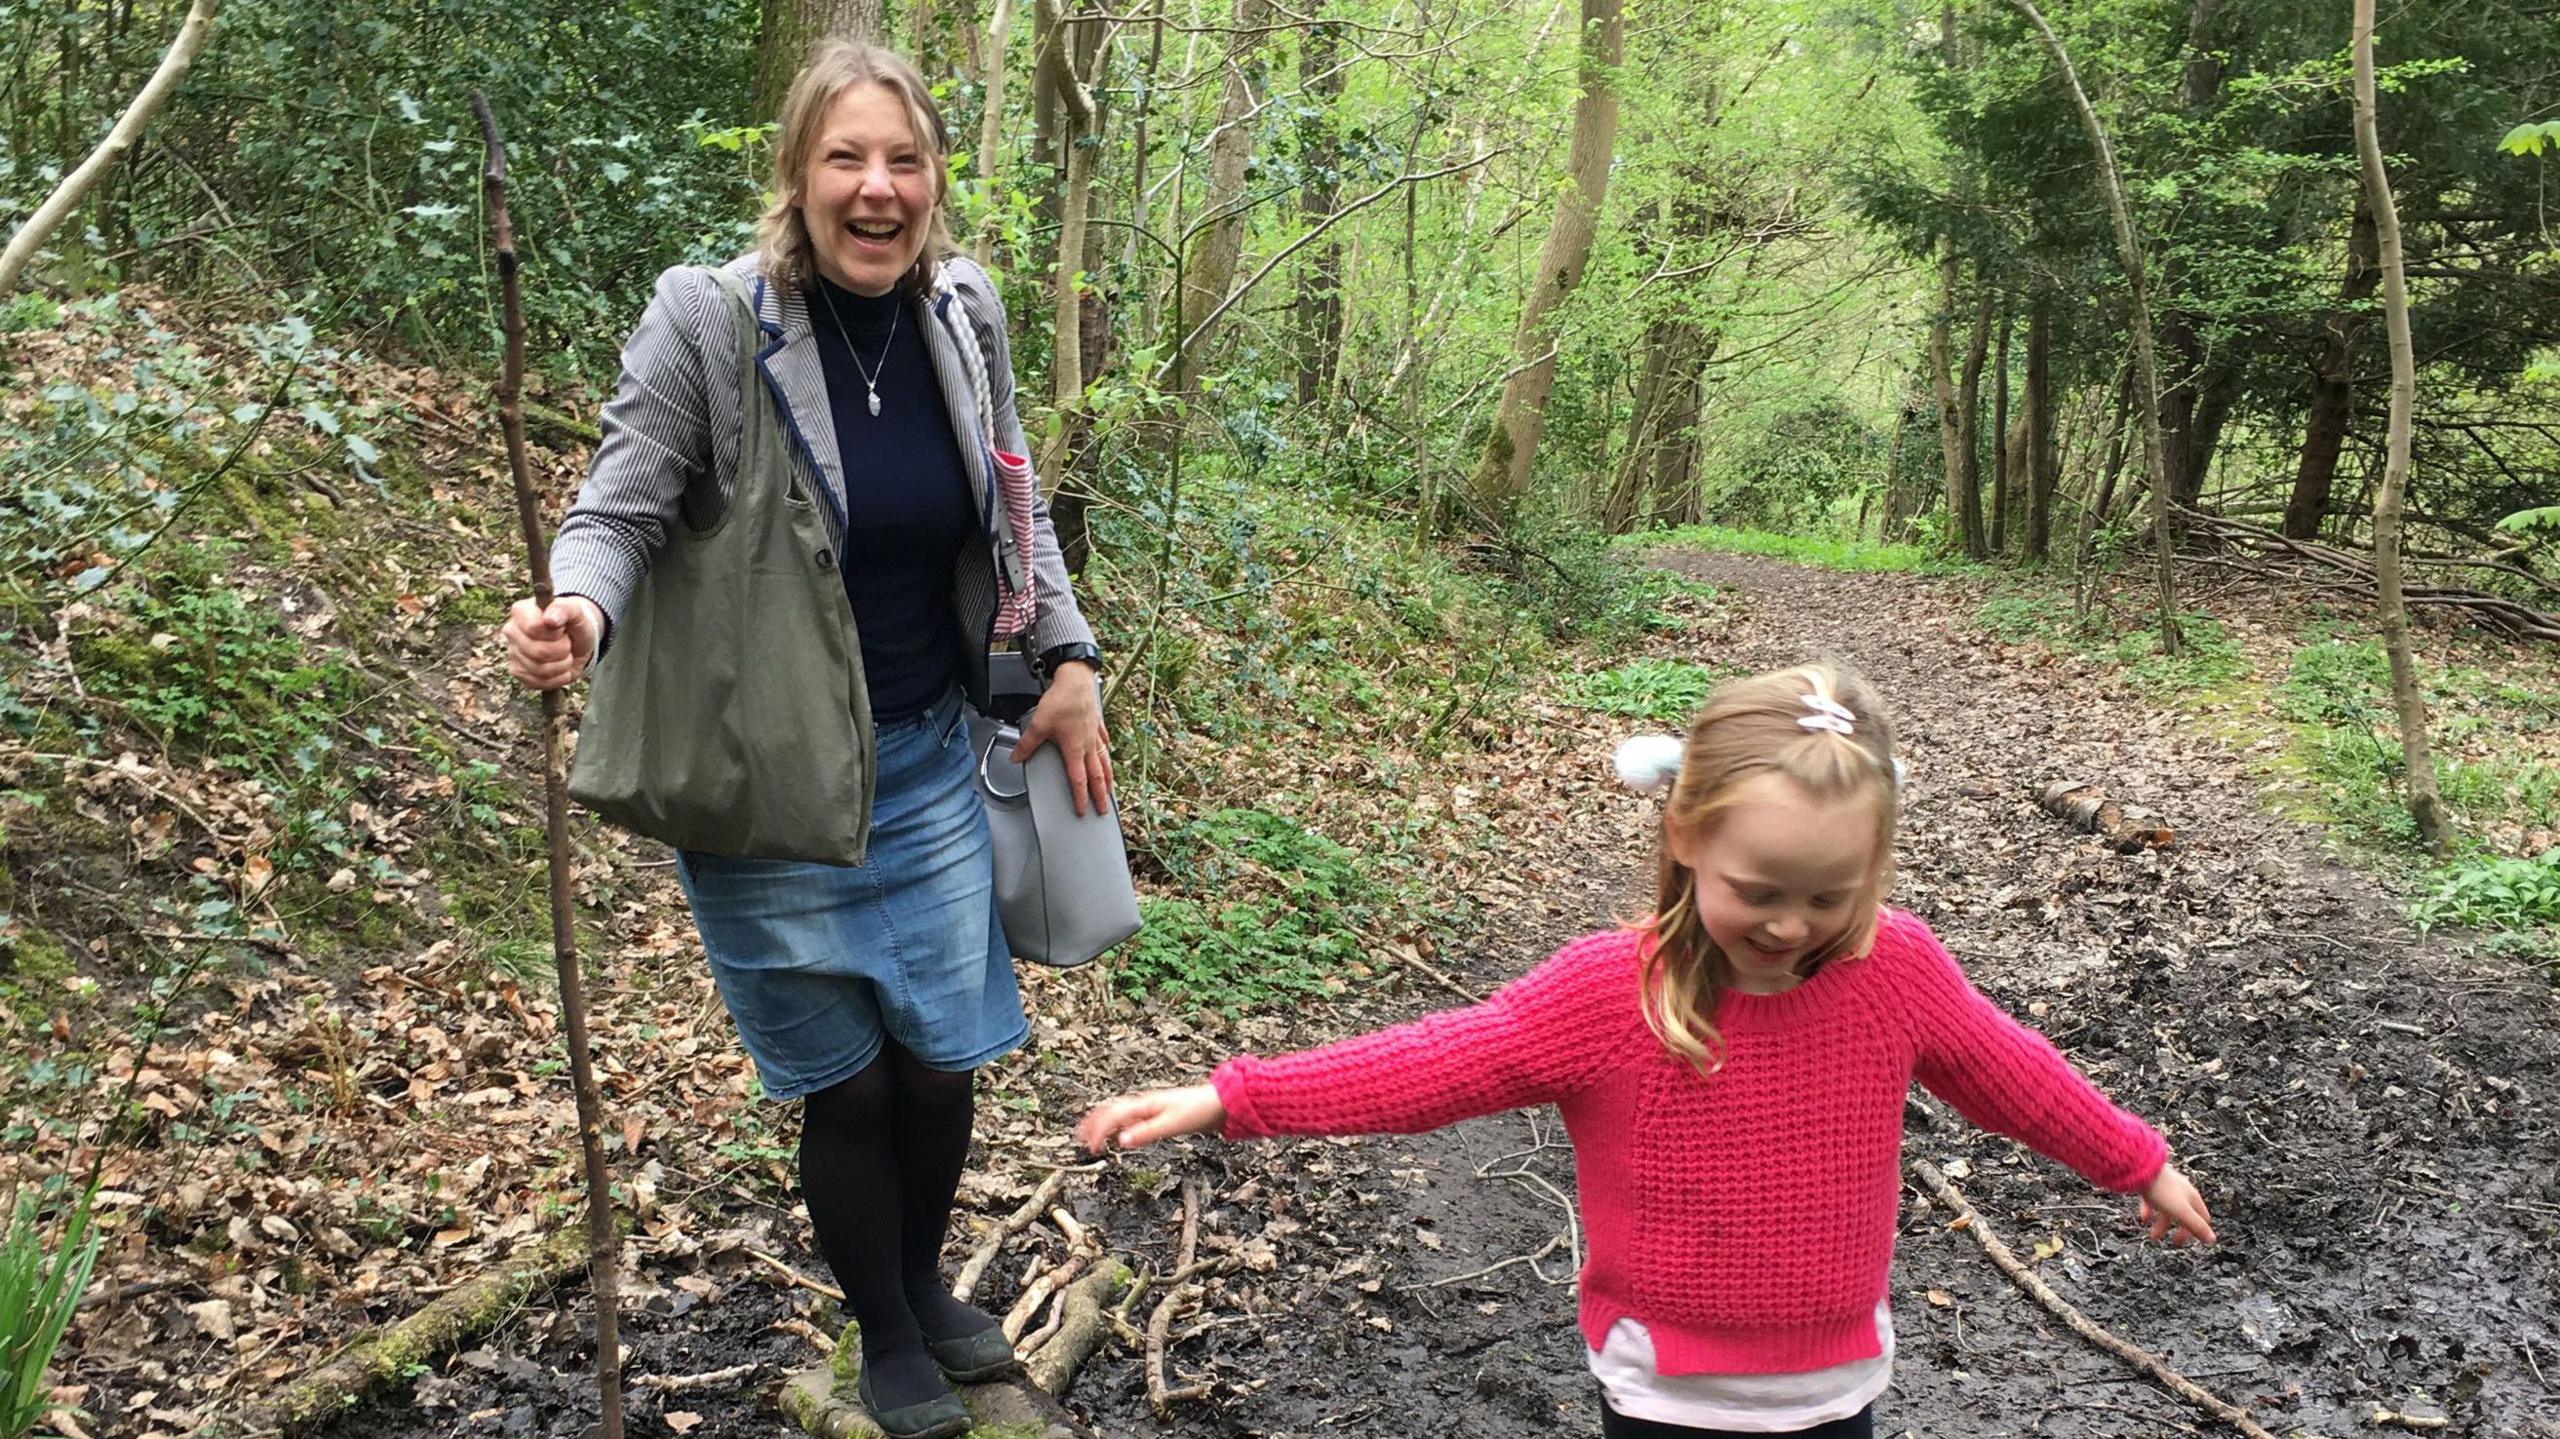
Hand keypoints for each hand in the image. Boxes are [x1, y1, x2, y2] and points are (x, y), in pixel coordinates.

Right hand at [502, 595, 602, 689]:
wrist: (576, 644)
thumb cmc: (573, 625)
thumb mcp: (576, 612)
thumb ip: (564, 609)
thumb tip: (549, 619)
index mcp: (521, 611)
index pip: (534, 628)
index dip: (555, 633)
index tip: (562, 629)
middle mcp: (511, 631)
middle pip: (539, 652)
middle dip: (562, 650)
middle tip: (566, 643)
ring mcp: (512, 653)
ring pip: (540, 669)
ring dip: (562, 665)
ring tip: (564, 654)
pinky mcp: (518, 673)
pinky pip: (540, 683)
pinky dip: (558, 678)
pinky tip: (559, 667)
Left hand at [1011, 660, 1113, 815]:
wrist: (1076, 679)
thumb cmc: (1061, 700)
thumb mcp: (1038, 724)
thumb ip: (1027, 744)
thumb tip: (1016, 757)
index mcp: (1074, 749)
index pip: (1078, 780)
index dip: (1081, 798)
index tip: (1083, 810)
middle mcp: (1087, 745)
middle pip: (1097, 776)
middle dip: (1100, 795)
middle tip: (1103, 809)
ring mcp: (1094, 735)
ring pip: (1104, 761)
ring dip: (1107, 778)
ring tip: (1110, 789)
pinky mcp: (1097, 723)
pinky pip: (1104, 742)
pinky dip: (1106, 751)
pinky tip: (1107, 753)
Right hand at [1076, 1084, 1224, 1152]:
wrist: (1219, 1102)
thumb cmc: (1197, 1111)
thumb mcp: (1172, 1125)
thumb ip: (1147, 1133)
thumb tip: (1121, 1142)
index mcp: (1144, 1105)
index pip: (1113, 1116)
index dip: (1099, 1131)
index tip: (1090, 1148)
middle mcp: (1143, 1103)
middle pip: (1110, 1110)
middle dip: (1093, 1123)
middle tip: (1079, 1138)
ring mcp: (1149, 1106)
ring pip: (1118, 1111)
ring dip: (1102, 1121)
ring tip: (1090, 1133)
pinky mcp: (1156, 1112)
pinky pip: (1129, 1115)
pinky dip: (1117, 1123)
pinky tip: (1118, 1132)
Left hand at [2137, 1163, 2215, 1245]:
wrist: (2140, 1168)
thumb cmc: (2161, 1189)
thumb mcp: (2181, 1211)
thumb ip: (2196, 1225)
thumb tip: (2212, 1240)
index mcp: (2192, 1197)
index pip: (2202, 1218)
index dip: (2197, 1232)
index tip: (2187, 1242)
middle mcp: (2182, 1191)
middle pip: (2185, 1215)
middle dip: (2179, 1230)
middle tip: (2172, 1242)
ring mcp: (2167, 1187)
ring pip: (2168, 1210)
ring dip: (2161, 1224)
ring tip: (2153, 1236)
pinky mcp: (2152, 1184)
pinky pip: (2153, 1201)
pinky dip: (2150, 1211)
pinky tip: (2144, 1218)